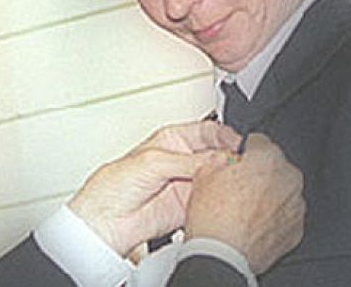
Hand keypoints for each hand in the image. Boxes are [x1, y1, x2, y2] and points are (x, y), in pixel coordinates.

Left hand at [68, 121, 241, 255]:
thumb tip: (219, 158)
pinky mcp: (190, 205)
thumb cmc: (114, 184)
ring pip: (218, 177)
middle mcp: (183, 160)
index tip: (240, 143)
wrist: (106, 219)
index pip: (208, 131)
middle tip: (244, 162)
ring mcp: (187, 183)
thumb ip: (189, 160)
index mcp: (172, 140)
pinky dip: (224, 199)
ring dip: (229, 179)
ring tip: (238, 180)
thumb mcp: (153, 162)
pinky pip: (213, 200)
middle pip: (217, 154)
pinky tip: (229, 198)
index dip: (226, 135)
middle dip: (232, 157)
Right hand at [185, 133, 305, 273]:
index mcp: (268, 159)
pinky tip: (252, 222)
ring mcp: (295, 206)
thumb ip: (220, 159)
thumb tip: (223, 160)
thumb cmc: (214, 218)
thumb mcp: (203, 174)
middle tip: (237, 185)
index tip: (238, 158)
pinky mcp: (296, 230)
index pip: (259, 141)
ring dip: (267, 194)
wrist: (222, 256)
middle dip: (259, 172)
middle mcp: (288, 179)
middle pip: (275, 165)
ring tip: (243, 207)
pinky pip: (285, 214)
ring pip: (282, 190)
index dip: (244, 149)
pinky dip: (273, 215)